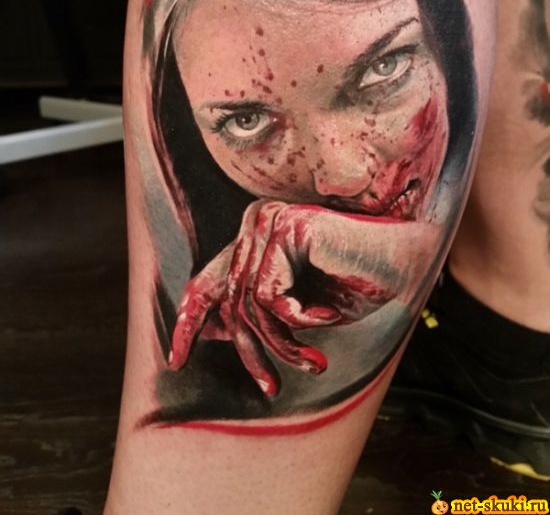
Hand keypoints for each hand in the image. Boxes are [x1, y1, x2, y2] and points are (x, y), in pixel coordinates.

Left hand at [168, 200, 417, 394]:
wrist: (406, 258)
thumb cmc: (360, 282)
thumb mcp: (302, 307)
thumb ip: (261, 311)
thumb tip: (216, 331)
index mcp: (255, 242)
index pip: (207, 283)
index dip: (189, 323)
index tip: (177, 360)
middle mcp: (254, 225)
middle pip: (230, 304)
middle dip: (250, 353)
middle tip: (271, 387)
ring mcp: (266, 222)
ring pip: (250, 307)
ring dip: (285, 347)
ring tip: (316, 362)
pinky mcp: (284, 227)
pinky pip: (270, 298)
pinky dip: (301, 320)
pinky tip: (328, 318)